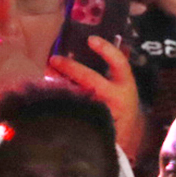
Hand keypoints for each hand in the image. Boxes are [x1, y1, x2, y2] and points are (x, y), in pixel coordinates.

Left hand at [46, 36, 144, 157]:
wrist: (128, 136)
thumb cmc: (120, 103)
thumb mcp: (122, 85)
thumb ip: (111, 67)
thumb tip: (89, 43)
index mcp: (125, 85)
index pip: (119, 63)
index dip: (106, 50)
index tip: (91, 40)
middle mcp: (114, 98)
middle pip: (90, 79)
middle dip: (70, 68)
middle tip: (54, 60)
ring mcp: (102, 113)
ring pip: (77, 95)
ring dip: (59, 84)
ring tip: (47, 74)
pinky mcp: (91, 125)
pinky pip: (71, 111)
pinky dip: (59, 101)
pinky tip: (49, 94)